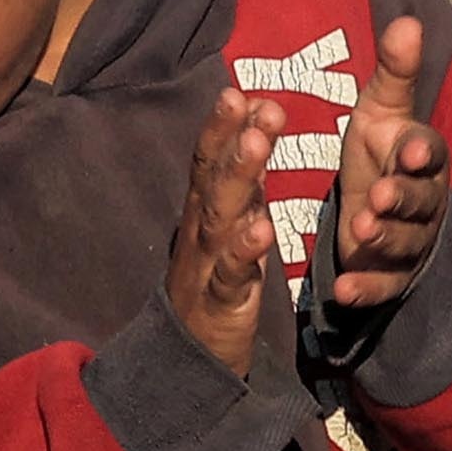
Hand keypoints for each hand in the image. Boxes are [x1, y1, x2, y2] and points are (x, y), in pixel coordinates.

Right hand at [169, 90, 290, 376]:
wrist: (189, 360)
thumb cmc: (216, 285)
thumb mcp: (230, 227)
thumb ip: (243, 183)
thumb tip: (255, 128)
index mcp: (205, 213)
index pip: (208, 161)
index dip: (221, 126)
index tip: (241, 90)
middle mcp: (200, 231)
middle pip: (211, 178)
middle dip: (227, 137)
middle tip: (244, 99)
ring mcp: (207, 265)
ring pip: (219, 217)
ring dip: (237, 178)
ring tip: (256, 142)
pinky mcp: (220, 302)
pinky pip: (232, 274)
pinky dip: (244, 252)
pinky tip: (262, 229)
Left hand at [310, 14, 451, 333]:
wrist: (378, 210)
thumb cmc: (382, 153)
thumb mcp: (383, 111)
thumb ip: (395, 73)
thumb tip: (407, 21)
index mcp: (424, 158)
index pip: (428, 154)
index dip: (421, 154)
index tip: (410, 151)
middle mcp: (424, 202)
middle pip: (418, 203)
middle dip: (400, 199)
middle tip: (378, 196)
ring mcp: (408, 242)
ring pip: (402, 243)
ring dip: (383, 239)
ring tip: (360, 232)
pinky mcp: (389, 276)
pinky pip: (381, 286)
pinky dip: (364, 289)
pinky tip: (341, 291)